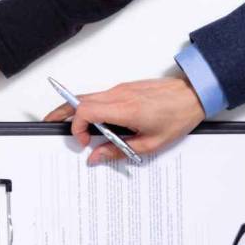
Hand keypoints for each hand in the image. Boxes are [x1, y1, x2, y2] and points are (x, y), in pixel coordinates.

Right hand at [42, 76, 204, 162]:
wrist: (193, 95)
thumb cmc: (177, 117)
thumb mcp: (150, 144)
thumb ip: (118, 151)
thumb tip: (96, 157)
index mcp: (124, 109)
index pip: (86, 111)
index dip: (77, 127)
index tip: (83, 141)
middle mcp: (119, 95)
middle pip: (79, 99)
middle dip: (62, 112)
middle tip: (51, 122)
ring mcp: (121, 89)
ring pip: (88, 96)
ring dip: (76, 110)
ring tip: (71, 125)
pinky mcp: (124, 88)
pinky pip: (100, 96)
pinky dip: (91, 107)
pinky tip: (96, 122)